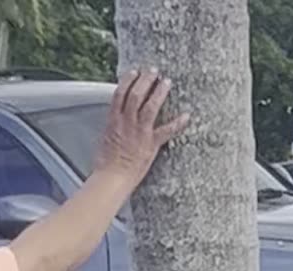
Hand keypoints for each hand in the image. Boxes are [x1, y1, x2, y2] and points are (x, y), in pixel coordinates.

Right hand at [94, 69, 189, 184]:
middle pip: (135, 94)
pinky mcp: (151, 143)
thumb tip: (115, 124)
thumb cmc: (106, 164)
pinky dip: (178, 123)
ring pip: (150, 106)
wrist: (112, 177)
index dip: (127, 81)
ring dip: (159, 92)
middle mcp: (127, 122)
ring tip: (166, 82)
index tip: (134, 72)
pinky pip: (167, 131)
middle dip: (145, 80)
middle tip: (153, 71)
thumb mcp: (105, 139)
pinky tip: (187, 116)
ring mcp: (140, 132)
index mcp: (113, 121)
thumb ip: (112, 128)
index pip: (119, 94)